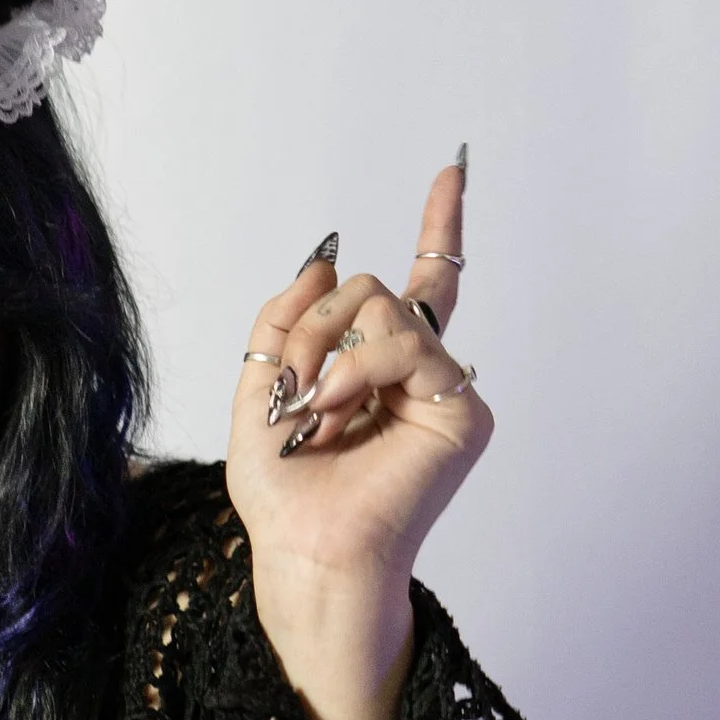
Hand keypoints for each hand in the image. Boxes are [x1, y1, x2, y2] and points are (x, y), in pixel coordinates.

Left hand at [225, 159, 489, 607]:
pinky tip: (337, 410)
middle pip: (375, 290)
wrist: (304, 548)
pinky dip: (359, 371)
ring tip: (313, 408)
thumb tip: (324, 258)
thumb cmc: (284, 495)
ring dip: (329, 351)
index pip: (416, 287)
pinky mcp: (461, 411)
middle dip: (316, 324)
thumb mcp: (258, 389)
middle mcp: (417, 375)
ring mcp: (442, 391)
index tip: (454, 170)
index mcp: (377, 371)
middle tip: (292, 383)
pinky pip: (408, 345)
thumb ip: (284, 320)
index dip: (441, 226)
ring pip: (387, 306)